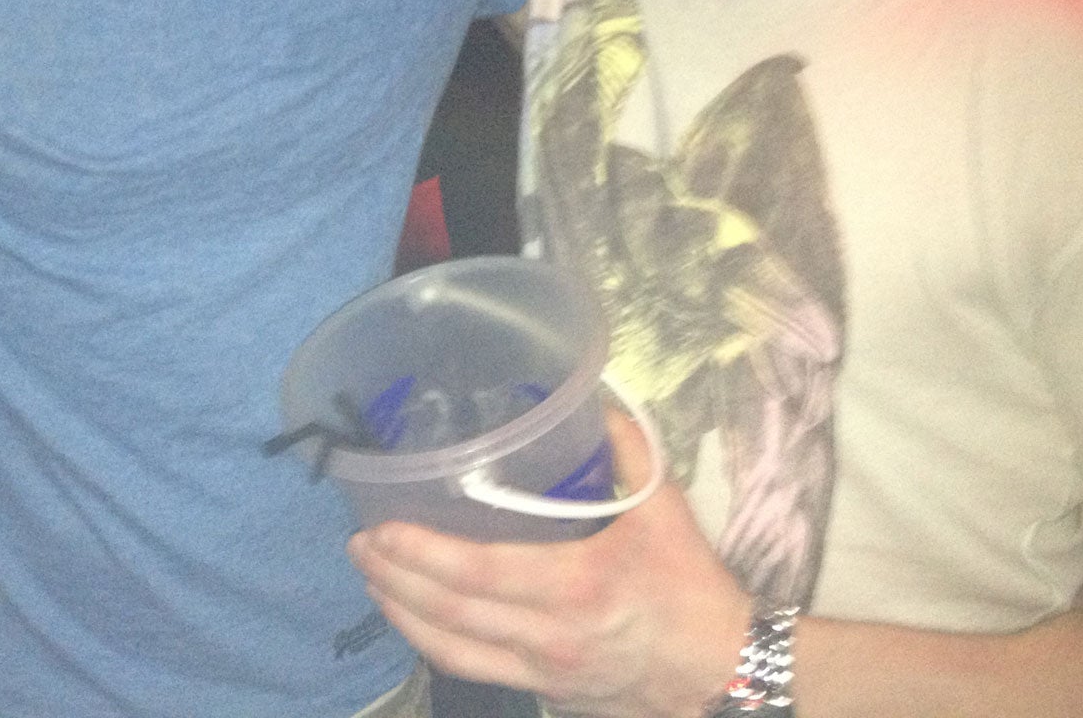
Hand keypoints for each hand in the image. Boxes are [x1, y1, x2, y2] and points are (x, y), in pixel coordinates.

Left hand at [348, 417, 747, 717]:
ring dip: (403, 614)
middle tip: (359, 545)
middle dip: (394, 579)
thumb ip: (624, 447)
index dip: (420, 555)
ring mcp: (542, 673)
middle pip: (449, 614)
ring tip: (372, 578)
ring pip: (451, 651)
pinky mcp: (545, 694)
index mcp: (574, 585)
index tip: (381, 530)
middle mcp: (548, 637)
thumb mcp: (663, 507)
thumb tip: (591, 394)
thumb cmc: (690, 586)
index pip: (477, 573)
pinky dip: (436, 642)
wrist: (722, 672)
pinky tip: (416, 616)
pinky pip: (475, 669)